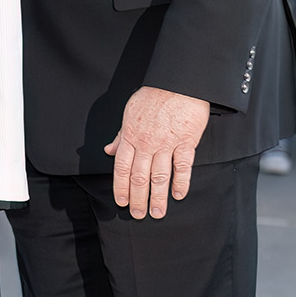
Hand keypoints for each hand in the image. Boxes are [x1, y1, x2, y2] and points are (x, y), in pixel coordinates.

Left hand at [104, 86, 210, 218]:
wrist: (178, 82)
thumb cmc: (154, 95)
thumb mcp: (129, 113)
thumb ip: (121, 135)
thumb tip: (109, 150)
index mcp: (131, 137)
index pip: (122, 168)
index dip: (121, 187)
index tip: (122, 202)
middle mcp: (147, 143)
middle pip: (139, 177)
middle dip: (138, 198)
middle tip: (138, 214)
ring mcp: (167, 144)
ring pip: (159, 176)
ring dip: (158, 197)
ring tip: (157, 213)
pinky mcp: (186, 141)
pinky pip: (182, 166)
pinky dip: (181, 182)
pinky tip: (179, 195)